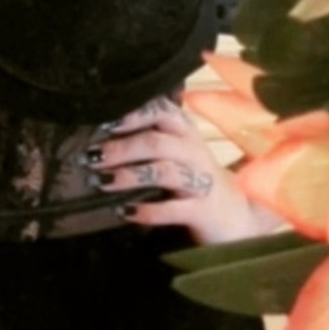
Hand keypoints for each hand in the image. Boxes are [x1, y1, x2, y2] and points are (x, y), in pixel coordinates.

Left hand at [83, 95, 277, 244]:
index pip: (160, 110)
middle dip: (121, 148)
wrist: (237, 219)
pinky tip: (125, 211)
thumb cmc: (195, 178)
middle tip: (91, 157)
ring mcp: (201, 180)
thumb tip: (104, 127)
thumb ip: (151, 134)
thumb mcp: (178, 150)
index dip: (133, 114)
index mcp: (184, 131)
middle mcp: (194, 151)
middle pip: (155, 142)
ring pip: (163, 171)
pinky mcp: (204, 210)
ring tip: (101, 181)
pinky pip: (173, 209)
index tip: (104, 120)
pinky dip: (147, 210)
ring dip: (129, 176)